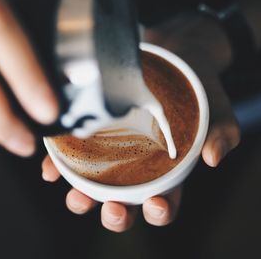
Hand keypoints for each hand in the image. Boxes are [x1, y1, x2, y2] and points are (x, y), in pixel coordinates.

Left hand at [41, 14, 239, 231]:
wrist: (167, 57)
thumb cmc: (192, 88)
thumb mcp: (214, 105)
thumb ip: (221, 130)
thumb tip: (214, 156)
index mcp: (165, 172)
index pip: (164, 203)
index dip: (160, 211)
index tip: (156, 204)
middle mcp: (134, 170)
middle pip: (124, 204)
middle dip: (117, 215)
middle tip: (112, 208)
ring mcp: (108, 154)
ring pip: (92, 188)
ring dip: (81, 199)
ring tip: (76, 197)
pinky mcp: (88, 137)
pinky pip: (68, 159)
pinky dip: (57, 168)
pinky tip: (50, 170)